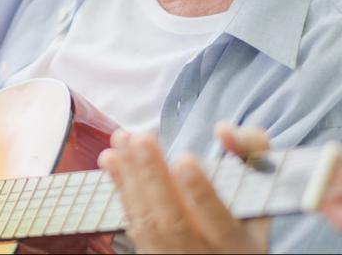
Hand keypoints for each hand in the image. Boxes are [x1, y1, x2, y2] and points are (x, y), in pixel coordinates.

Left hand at [97, 122, 271, 253]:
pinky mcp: (150, 253)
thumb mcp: (262, 195)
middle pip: (175, 221)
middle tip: (141, 138)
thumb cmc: (242, 219)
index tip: (186, 160)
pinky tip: (111, 160)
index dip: (201, 193)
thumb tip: (223, 130)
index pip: (220, 224)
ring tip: (120, 140)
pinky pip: (132, 222)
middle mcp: (204, 254)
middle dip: (154, 177)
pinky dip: (121, 189)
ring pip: (147, 222)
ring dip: (129, 177)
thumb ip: (254, 156)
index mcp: (239, 245)